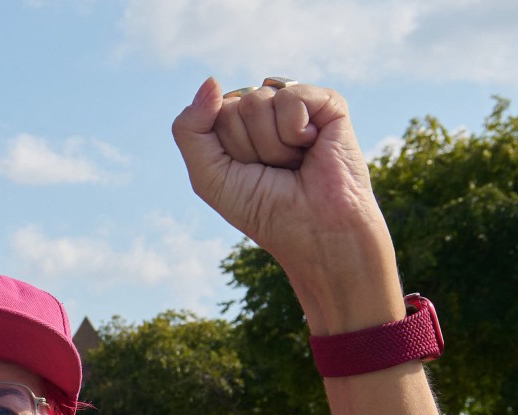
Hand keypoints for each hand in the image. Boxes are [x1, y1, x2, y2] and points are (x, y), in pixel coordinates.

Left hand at [171, 78, 400, 334]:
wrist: (315, 231)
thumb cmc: (263, 208)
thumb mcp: (208, 175)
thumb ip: (190, 129)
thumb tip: (211, 80)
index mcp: (236, 124)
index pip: (211, 112)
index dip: (224, 149)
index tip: (246, 172)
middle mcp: (266, 110)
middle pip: (233, 106)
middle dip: (248, 147)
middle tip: (274, 170)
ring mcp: (296, 104)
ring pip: (258, 102)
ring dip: (272, 145)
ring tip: (293, 163)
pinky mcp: (327, 103)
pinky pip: (291, 97)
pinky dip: (295, 131)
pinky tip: (312, 147)